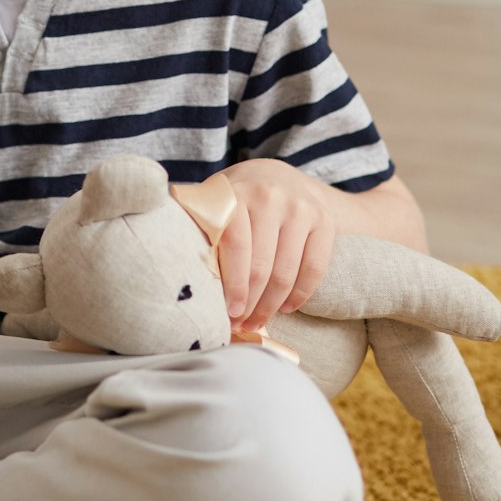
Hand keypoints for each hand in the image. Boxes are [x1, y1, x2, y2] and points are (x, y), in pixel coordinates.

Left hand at [211, 160, 334, 332]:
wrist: (275, 175)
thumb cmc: (234, 201)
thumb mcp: (212, 203)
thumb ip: (197, 228)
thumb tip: (176, 264)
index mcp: (236, 193)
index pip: (236, 247)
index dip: (233, 286)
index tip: (228, 313)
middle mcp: (271, 197)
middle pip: (262, 266)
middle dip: (251, 304)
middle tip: (241, 324)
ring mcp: (300, 208)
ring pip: (287, 272)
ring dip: (271, 306)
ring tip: (258, 321)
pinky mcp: (324, 220)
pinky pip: (314, 269)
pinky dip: (300, 295)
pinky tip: (285, 307)